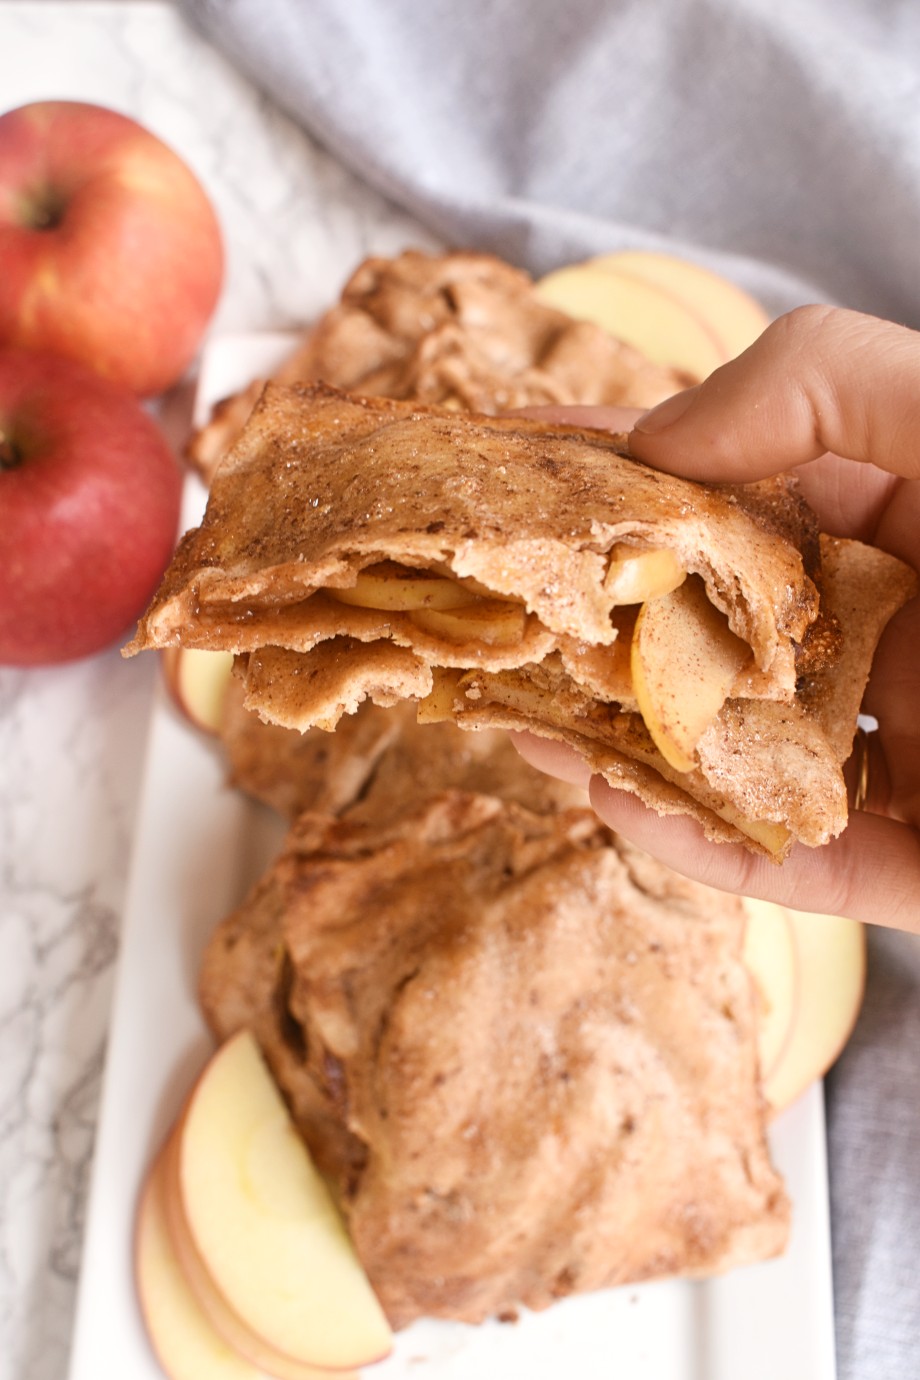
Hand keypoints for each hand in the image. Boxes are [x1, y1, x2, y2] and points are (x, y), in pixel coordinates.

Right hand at [515, 306, 919, 929]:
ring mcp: (897, 752)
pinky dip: (696, 842)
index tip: (507, 460)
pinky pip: (787, 862)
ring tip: (516, 718)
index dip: (612, 467)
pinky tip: (611, 802)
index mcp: (897, 524)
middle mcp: (887, 634)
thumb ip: (818, 389)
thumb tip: (654, 435)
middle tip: (481, 608)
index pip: (726, 487)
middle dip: (588, 617)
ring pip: (730, 756)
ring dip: (614, 740)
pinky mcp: (916, 864)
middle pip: (706, 627)